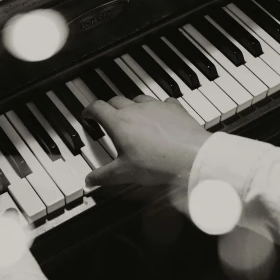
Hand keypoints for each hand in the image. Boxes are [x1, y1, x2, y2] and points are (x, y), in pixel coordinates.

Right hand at [82, 95, 210, 187]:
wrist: (192, 157)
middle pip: (116, 100)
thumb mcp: (125, 174)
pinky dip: (158, 107)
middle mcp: (136, 109)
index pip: (97, 108)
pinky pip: (163, 102)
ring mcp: (156, 106)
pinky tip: (161, 116)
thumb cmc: (157, 163)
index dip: (89, 111)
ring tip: (133, 116)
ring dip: (132, 105)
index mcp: (119, 122)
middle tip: (107, 118)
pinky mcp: (174, 108)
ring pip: (138, 98)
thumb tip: (89, 180)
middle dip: (108, 108)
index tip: (87, 115)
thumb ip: (104, 177)